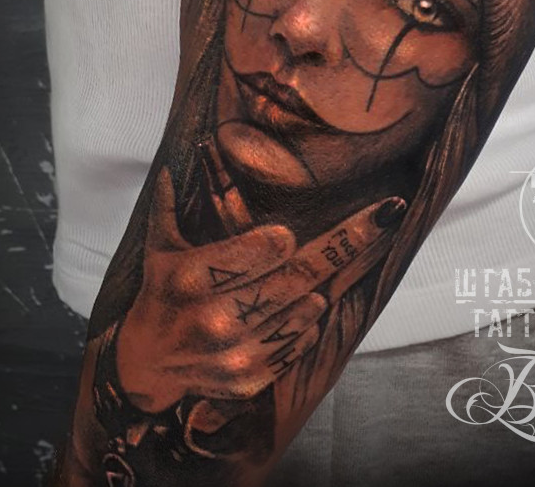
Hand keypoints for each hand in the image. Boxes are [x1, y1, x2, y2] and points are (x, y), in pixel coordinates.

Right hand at [116, 154, 405, 417]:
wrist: (147, 363)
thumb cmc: (162, 292)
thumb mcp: (161, 246)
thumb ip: (171, 203)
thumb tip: (180, 155)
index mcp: (194, 276)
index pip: (262, 251)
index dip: (282, 241)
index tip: (293, 232)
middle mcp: (216, 317)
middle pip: (299, 276)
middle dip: (349, 242)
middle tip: (388, 214)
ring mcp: (235, 353)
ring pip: (305, 310)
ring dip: (321, 286)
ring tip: (328, 267)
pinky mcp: (249, 378)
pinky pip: (297, 343)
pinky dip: (306, 324)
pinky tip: (302, 307)